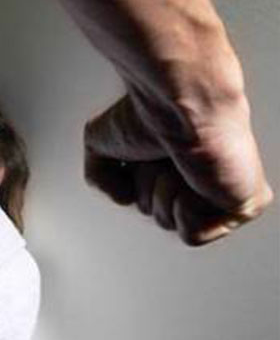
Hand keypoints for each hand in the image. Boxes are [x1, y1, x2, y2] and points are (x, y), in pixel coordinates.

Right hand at [84, 90, 272, 245]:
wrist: (178, 105)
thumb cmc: (144, 114)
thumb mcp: (96, 141)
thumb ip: (98, 176)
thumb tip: (125, 198)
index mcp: (174, 161)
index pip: (144, 197)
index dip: (132, 179)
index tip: (140, 150)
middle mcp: (199, 174)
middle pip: (154, 213)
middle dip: (146, 187)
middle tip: (159, 156)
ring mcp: (223, 190)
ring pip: (170, 223)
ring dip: (164, 193)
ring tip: (178, 163)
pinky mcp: (243, 204)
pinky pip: (193, 234)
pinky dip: (184, 210)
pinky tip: (195, 179)